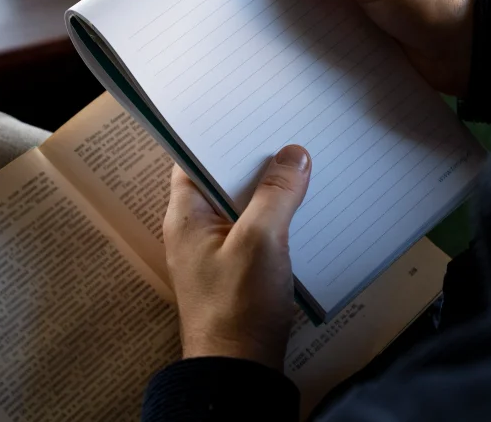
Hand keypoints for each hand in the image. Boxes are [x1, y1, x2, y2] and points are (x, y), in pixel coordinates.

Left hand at [163, 145, 311, 370]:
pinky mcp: (237, 270)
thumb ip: (276, 193)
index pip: (194, 159)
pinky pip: (256, 231)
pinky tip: (303, 212)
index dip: (221, 136)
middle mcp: (196, 230)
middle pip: (224, 180)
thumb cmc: (238, 307)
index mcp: (186, 216)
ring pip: (243, 206)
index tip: (252, 117)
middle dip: (256, 162)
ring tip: (303, 168)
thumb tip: (293, 154)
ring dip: (270, 192)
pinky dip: (276, 219)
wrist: (239, 373)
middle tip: (289, 138)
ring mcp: (216, 251)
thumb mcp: (261, 240)